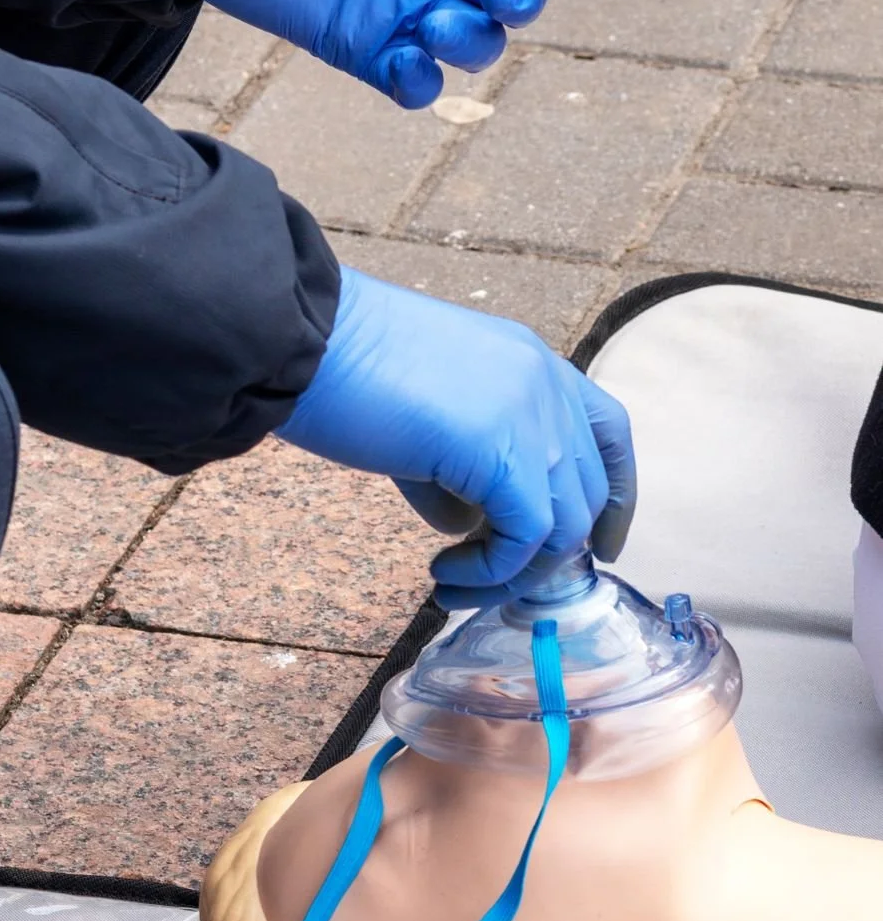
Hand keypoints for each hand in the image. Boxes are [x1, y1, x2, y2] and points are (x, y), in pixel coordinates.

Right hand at [277, 268, 635, 603]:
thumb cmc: (340, 369)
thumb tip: (463, 524)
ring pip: (564, 525)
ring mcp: (533, 416)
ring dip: (512, 572)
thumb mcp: (418, 418)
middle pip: (590, 490)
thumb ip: (455, 468)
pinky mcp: (505, 454)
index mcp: (531, 362)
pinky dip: (491, 570)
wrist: (306, 338)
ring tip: (454, 583)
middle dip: (549, 553)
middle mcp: (546, 385)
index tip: (598, 542)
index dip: (614, 495)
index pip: (607, 431)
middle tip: (490, 582)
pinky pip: (525, 537)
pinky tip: (445, 571)